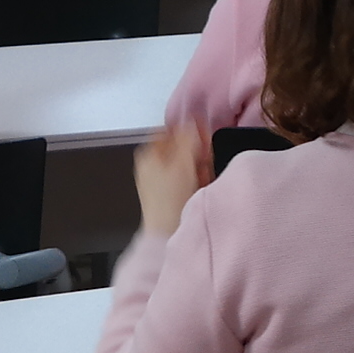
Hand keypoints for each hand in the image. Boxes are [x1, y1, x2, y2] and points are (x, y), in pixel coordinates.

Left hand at [134, 116, 214, 240]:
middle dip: (197, 153)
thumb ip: (189, 136)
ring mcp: (161, 181)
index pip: (171, 130)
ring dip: (200, 168)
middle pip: (182, 148)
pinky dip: (197, 181)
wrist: (167, 234)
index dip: (189, 131)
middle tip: (205, 160)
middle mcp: (152, 166)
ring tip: (203, 178)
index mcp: (148, 154)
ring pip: (188, 164)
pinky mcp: (171, 195)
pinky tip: (201, 188)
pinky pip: (189, 179)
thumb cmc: (170, 198)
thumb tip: (193, 118)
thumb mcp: (182, 161)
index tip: (203, 136)